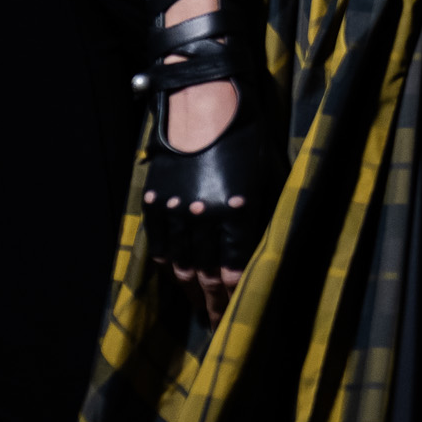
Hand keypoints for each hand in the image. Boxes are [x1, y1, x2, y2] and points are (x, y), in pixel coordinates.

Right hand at [145, 78, 249, 323]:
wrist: (203, 95)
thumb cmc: (246, 132)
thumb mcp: (268, 174)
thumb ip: (263, 215)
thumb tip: (265, 250)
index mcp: (237, 210)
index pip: (233, 269)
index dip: (234, 297)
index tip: (236, 317)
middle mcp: (203, 214)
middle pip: (204, 274)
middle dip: (212, 304)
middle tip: (216, 326)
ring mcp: (174, 207)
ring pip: (179, 263)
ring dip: (189, 290)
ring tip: (197, 308)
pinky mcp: (154, 197)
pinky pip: (158, 243)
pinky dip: (166, 263)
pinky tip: (174, 276)